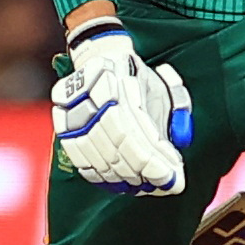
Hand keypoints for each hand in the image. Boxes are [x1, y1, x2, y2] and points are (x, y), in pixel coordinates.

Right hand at [51, 26, 192, 195]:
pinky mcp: (64, 129)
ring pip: (100, 160)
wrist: (100, 59)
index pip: (137, 136)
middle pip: (118, 151)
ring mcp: (73, 116)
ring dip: (127, 180)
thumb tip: (180, 141)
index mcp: (119, 84)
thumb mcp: (162, 85)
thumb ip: (176, 109)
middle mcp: (92, 101)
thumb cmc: (137, 76)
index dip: (156, 164)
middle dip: (145, 175)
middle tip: (164, 185)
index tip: (174, 180)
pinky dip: (103, 177)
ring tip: (147, 185)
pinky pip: (82, 162)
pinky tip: (122, 183)